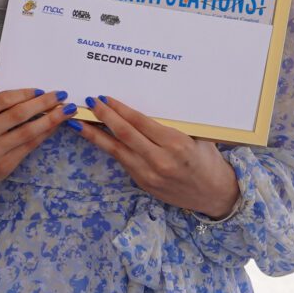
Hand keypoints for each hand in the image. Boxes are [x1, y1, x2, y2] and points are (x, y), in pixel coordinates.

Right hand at [0, 89, 68, 194]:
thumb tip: (31, 98)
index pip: (4, 100)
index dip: (26, 94)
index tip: (42, 90)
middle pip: (19, 115)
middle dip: (43, 104)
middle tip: (60, 96)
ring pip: (28, 132)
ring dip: (50, 120)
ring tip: (65, 112)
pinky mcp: (4, 165)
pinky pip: (29, 147)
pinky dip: (44, 135)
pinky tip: (53, 127)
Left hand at [73, 95, 240, 217]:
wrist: (213, 194)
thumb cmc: (207, 160)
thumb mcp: (197, 137)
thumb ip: (172, 125)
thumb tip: (148, 103)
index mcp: (176, 144)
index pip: (140, 122)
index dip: (120, 109)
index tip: (106, 98)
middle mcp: (160, 160)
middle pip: (124, 134)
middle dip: (104, 116)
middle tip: (90, 102)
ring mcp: (149, 174)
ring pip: (116, 150)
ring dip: (96, 134)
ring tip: (80, 122)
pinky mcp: (143, 183)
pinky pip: (122, 161)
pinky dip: (107, 148)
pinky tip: (97, 138)